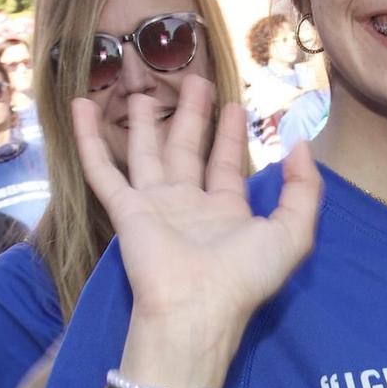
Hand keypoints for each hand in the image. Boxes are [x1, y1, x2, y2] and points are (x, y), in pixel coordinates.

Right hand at [74, 74, 321, 360]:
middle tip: (194, 80)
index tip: (233, 104)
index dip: (231, 134)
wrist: (197, 307)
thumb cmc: (245, 275)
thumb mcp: (293, 232)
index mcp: (226, 212)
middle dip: (191, 115)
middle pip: (187, 150)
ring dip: (143, 122)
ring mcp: (155, 207)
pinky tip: (82, 106)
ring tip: (140, 89)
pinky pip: (102, 168)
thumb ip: (303, 189)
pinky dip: (89, 138)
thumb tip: (300, 145)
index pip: (228, 164)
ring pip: (146, 153)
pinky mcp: (125, 210)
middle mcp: (189, 205)